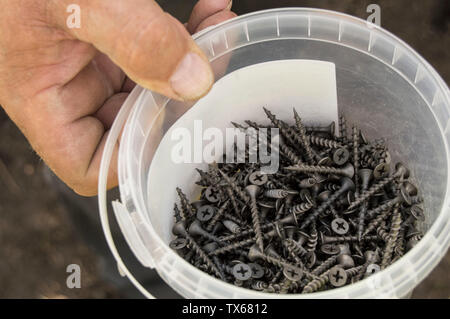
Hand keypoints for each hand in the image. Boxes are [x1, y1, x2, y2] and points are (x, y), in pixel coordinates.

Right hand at [0, 0, 235, 195]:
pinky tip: (208, 8)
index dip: (134, 159)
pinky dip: (181, 34)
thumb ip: (135, 39)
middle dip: (179, 100)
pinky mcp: (107, 42)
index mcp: (43, 100)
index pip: (90, 165)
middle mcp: (66, 90)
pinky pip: (150, 52)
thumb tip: (194, 82)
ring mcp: (89, 66)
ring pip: (149, 88)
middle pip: (131, 125)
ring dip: (188, 61)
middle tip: (214, 65)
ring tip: (216, 26)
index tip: (177, 127)